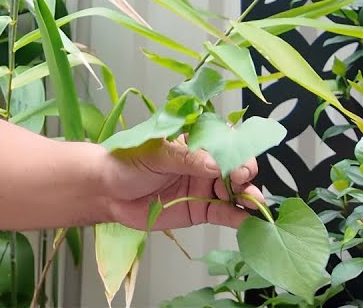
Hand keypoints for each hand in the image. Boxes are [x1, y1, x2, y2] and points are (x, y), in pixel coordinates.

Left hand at [102, 135, 264, 230]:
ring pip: (234, 192)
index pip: (224, 141)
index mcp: (194, 141)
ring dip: (248, 197)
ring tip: (255, 205)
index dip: (237, 150)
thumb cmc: (126, 163)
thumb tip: (214, 164)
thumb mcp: (154, 154)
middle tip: (242, 182)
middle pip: (236, 167)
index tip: (237, 163)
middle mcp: (204, 163)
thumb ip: (185, 159)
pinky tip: (249, 222)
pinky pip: (224, 214)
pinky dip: (239, 218)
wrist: (107, 193)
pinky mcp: (201, 210)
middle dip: (245, 174)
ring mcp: (204, 187)